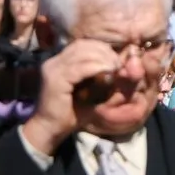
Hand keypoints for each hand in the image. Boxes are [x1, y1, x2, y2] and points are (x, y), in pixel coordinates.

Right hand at [22, 40, 121, 154]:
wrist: (51, 130)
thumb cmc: (74, 114)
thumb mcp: (93, 92)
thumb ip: (104, 78)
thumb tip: (124, 67)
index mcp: (60, 62)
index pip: (82, 44)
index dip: (102, 48)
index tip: (116, 60)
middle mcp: (54, 62)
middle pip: (83, 45)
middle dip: (104, 52)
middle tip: (119, 64)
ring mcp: (52, 69)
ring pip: (82, 53)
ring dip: (103, 58)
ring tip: (116, 68)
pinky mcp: (55, 80)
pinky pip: (79, 67)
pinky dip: (97, 67)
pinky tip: (108, 72)